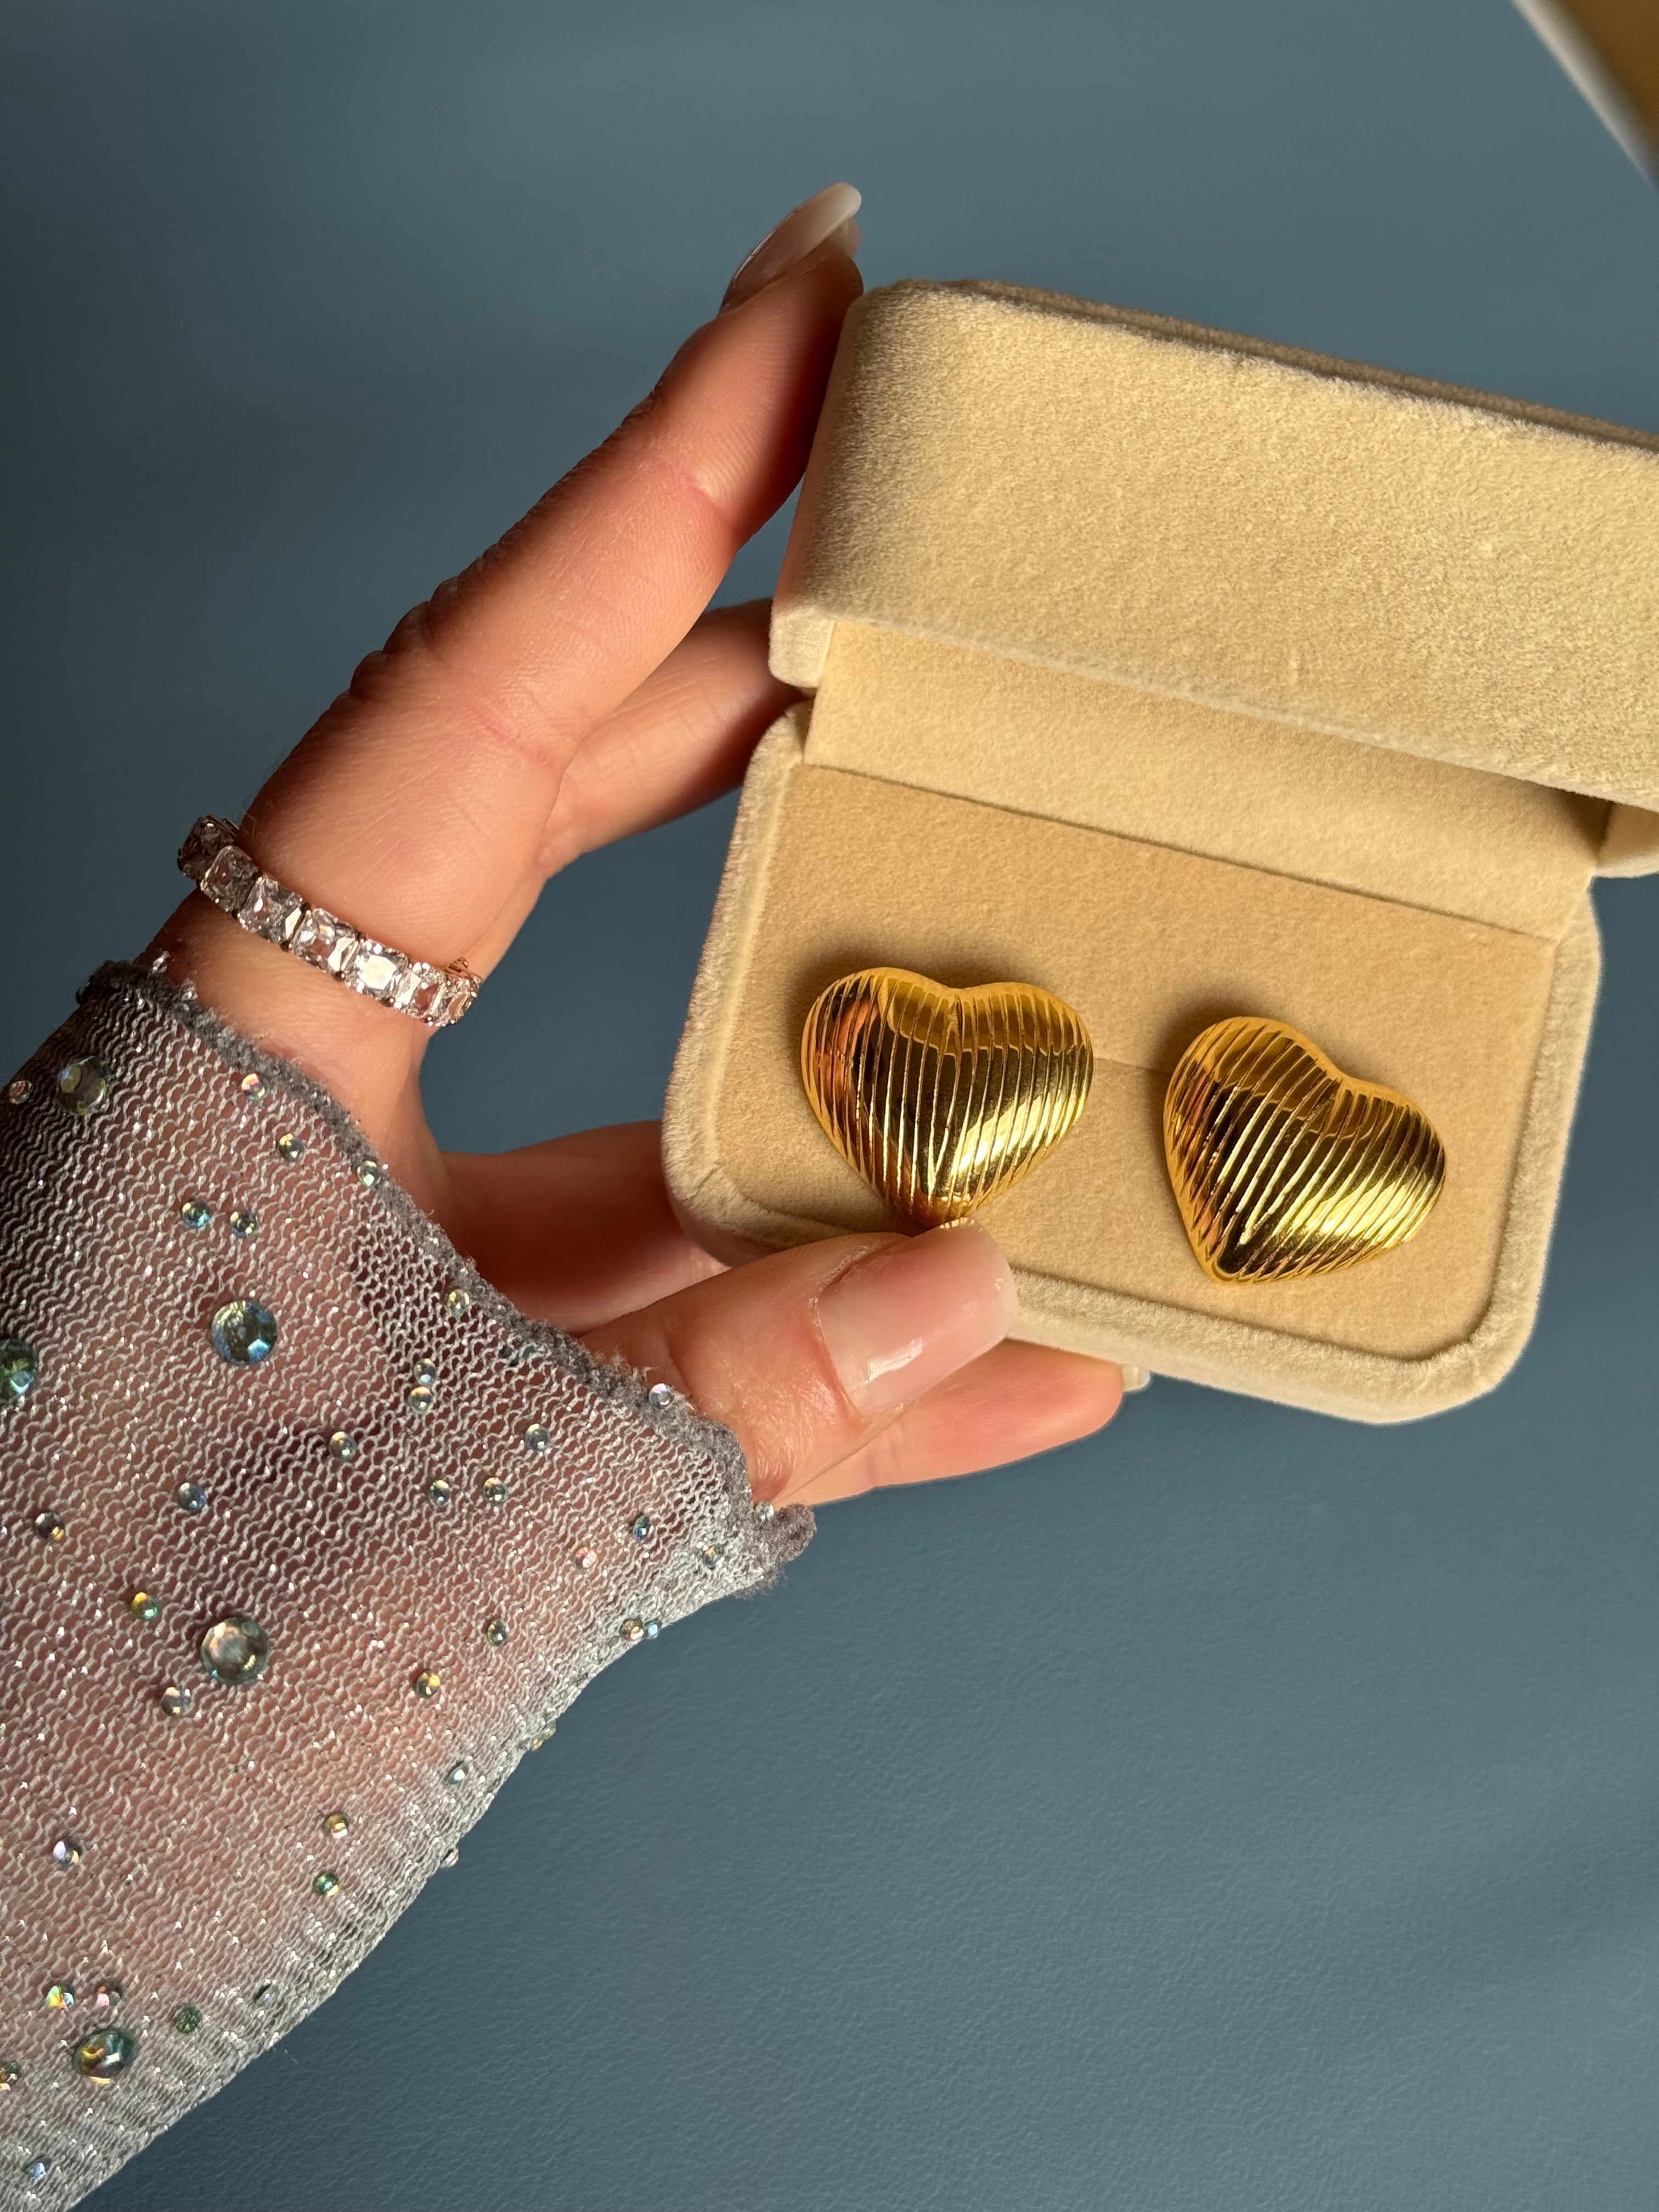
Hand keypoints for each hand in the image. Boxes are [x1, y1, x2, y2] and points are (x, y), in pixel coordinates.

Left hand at [154, 185, 1123, 1507]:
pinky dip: (838, 1368)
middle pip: (572, 834)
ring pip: (659, 1112)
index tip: (804, 303)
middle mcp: (304, 1111)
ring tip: (1053, 1002)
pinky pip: (668, 1350)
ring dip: (862, 1089)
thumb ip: (741, 1414)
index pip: (481, 690)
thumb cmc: (105, 1730)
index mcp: (241, 1043)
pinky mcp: (444, 1414)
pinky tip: (1023, 1368)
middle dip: (771, 709)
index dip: (656, 486)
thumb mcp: (461, 1537)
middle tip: (939, 598)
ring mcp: (384, 1265)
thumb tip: (996, 1300)